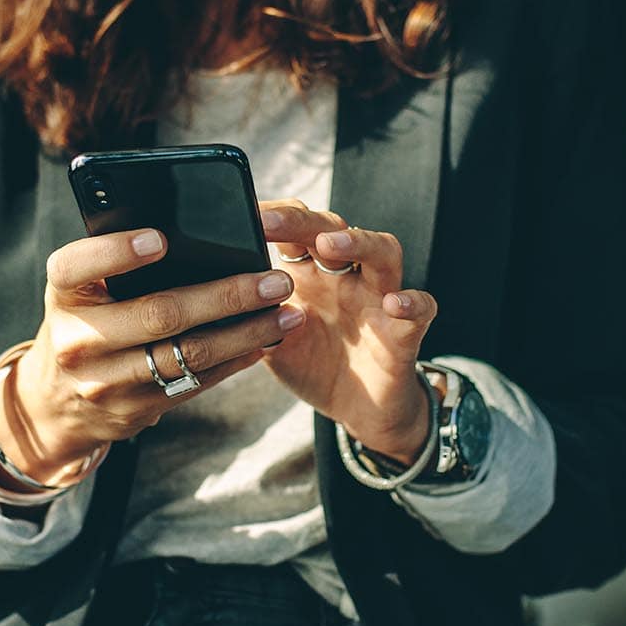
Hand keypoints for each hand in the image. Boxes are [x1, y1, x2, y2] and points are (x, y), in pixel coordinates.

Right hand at [0, 228, 302, 487]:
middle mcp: (77, 339)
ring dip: (246, 333)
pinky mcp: (134, 410)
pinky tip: (265, 340)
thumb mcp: (85, 287)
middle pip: (159, 314)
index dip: (117, 252)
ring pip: (188, 354)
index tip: (160, 238)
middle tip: (274, 280)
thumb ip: (119, 260)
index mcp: (62, 293)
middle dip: (226, 296)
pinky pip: (194, 382)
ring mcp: (105, 381)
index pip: (77, 266)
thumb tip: (195, 229)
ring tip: (287, 312)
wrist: (55, 400)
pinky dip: (235, 359)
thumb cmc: (87, 317)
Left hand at [259, 200, 438, 463]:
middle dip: (302, 221)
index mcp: (309, 274)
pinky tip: (394, 303)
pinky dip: (412, 302)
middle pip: (333, 228)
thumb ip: (248, 318)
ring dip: (358, 241)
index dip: (272, 217)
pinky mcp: (405, 330)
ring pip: (383, 252)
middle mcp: (345, 277)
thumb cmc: (314, 365)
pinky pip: (420, 307)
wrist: (360, 410)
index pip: (294, 230)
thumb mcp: (270, 342)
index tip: (240, 215)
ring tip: (330, 245)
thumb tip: (204, 297)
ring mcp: (378, 299)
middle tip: (271, 221)